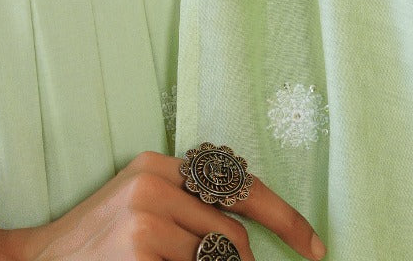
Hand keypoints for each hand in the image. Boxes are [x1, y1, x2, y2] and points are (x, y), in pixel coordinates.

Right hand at [7, 149, 324, 260]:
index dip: (286, 219)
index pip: (240, 185)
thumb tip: (246, 241)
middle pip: (234, 236)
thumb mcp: (140, 209)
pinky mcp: (140, 248)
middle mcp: (155, 180)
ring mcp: (147, 215)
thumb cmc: (96, 247)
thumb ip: (187, 209)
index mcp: (158, 164)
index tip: (316, 248)